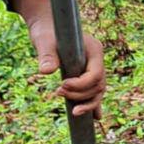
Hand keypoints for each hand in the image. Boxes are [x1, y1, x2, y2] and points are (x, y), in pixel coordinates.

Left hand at [12, 0, 105, 117]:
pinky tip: (94, 118)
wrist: (48, 26)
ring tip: (72, 112)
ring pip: (98, 91)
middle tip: (57, 92)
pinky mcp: (86, 74)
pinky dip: (94, 105)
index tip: (61, 86)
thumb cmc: (47, 31)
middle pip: (98, 86)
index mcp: (95, 50)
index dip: (81, 85)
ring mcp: (94, 68)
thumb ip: (47, 55)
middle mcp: (97, 60)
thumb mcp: (44, 40)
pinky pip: (94, 92)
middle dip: (81, 94)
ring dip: (87, 103)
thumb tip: (45, 71)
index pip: (96, 74)